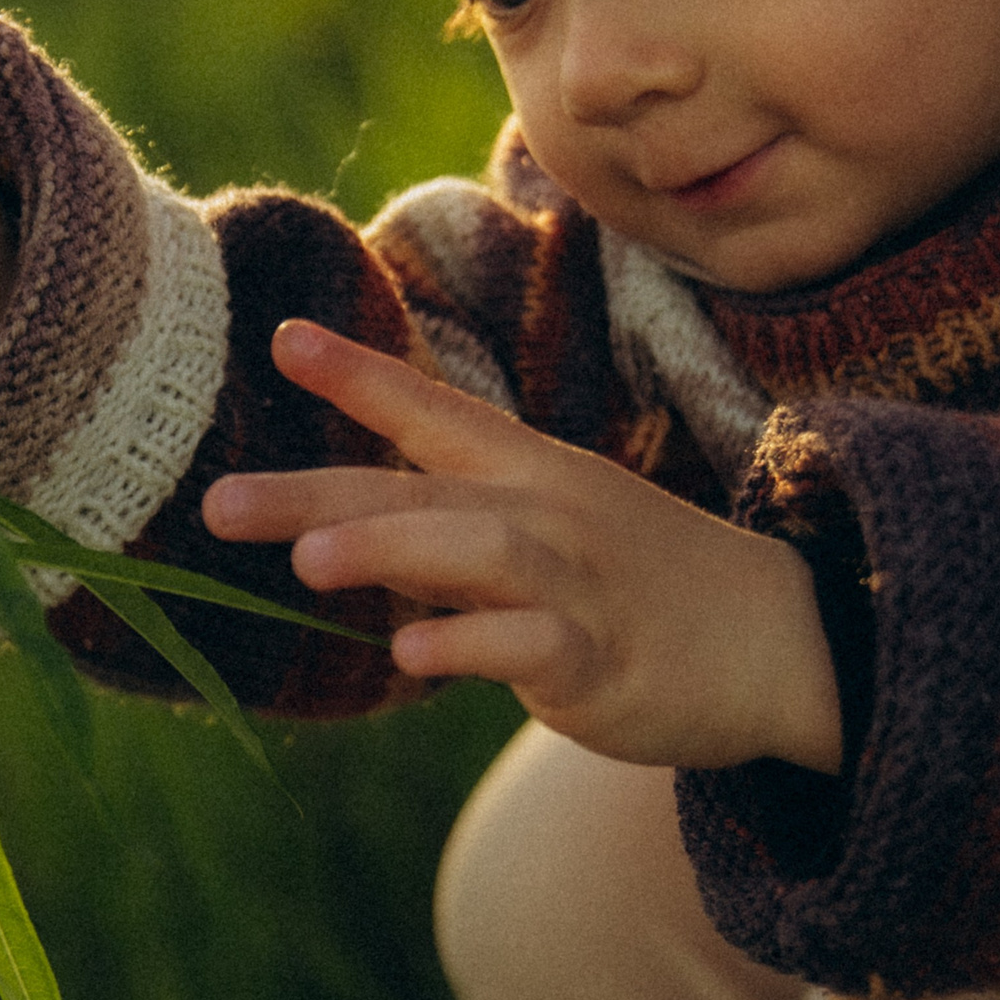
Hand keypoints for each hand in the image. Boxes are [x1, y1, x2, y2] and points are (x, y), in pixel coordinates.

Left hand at [201, 321, 842, 772]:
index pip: (431, 409)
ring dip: (388, 552)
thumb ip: (437, 522)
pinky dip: (469, 647)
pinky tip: (409, 655)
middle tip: (219, 505)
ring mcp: (576, 583)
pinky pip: (530, 647)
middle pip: (419, 489)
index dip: (357, 375)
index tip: (281, 339)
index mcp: (524, 469)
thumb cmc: (634, 578)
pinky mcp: (603, 660)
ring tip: (306, 564)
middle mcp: (544, 511)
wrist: (779, 637)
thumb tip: (323, 528)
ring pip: (475, 553)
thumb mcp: (541, 523)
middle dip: (315, 492)